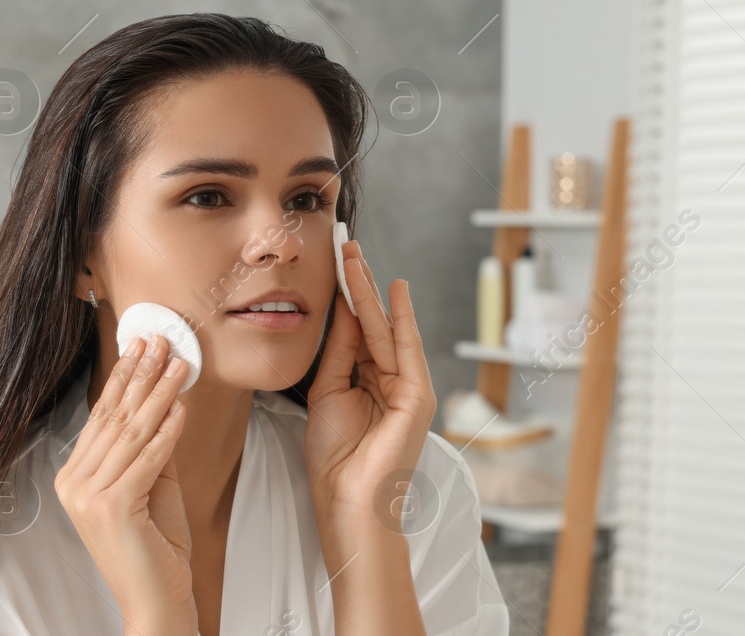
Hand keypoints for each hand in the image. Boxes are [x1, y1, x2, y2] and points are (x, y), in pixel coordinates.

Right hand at [55, 335, 196, 635]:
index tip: (141, 346)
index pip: (101, 417)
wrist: (155, 596)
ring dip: (159, 394)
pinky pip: (146, 459)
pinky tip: (180, 408)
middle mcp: (74, 484)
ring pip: (131, 433)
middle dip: (141, 375)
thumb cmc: (156, 545)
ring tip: (180, 364)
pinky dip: (166, 432)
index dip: (123, 378)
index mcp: (74, 478)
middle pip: (113, 418)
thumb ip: (150, 450)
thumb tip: (164, 404)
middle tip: (161, 340)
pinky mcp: (112, 508)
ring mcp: (88, 497)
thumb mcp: (151, 486)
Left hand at [304, 239, 435, 528]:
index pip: (358, 331)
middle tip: (345, 246)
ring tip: (353, 256)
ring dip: (368, 290)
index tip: (333, 263)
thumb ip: (338, 352)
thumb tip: (343, 310)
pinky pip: (405, 347)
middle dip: (358, 283)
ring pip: (386, 328)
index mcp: (370, 382)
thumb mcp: (327, 392)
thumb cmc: (334, 458)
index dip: (346, 297)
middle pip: (374, 323)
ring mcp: (408, 387)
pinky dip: (400, 317)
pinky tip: (392, 288)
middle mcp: (392, 380)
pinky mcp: (417, 395)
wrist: (347, 500)